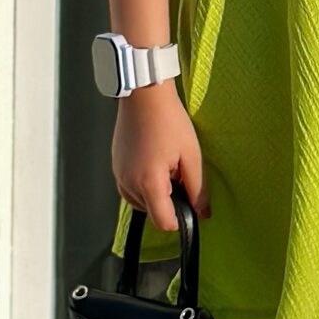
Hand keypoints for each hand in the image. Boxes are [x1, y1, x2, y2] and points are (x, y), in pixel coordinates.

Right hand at [111, 79, 205, 234]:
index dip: (180, 219)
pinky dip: (143, 185)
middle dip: (168, 202)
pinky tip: (153, 164)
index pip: (163, 222)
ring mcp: (119, 175)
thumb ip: (198, 188)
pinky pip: (130, 189)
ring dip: (155, 194)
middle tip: (178, 174)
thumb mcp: (191, 155)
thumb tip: (202, 212)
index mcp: (148, 183)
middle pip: (152, 213)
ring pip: (140, 203)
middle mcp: (128, 183)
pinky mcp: (115, 167)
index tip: (189, 205)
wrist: (144, 96)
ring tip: (165, 167)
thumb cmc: (168, 119)